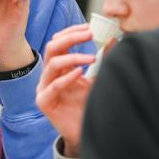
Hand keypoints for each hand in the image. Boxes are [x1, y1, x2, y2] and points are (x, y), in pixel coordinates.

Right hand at [36, 24, 96, 156]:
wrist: (86, 131)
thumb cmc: (89, 104)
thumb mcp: (97, 78)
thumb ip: (103, 60)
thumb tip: (114, 39)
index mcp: (59, 66)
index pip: (59, 41)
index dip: (72, 31)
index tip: (90, 27)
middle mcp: (49, 74)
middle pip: (52, 47)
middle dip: (71, 37)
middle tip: (90, 34)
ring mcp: (44, 87)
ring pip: (52, 63)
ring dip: (73, 56)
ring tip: (92, 58)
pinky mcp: (44, 102)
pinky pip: (53, 86)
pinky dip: (67, 78)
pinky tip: (80, 73)